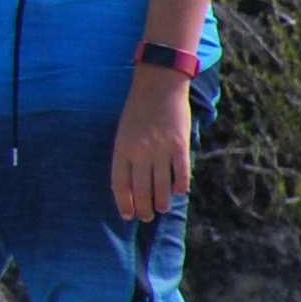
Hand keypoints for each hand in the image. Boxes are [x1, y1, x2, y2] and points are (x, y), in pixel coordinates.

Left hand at [112, 68, 194, 222]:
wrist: (158, 84)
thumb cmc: (138, 109)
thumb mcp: (124, 131)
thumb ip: (127, 154)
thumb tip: (131, 181)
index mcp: (122, 148)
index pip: (120, 184)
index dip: (123, 202)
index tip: (126, 215)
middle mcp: (140, 152)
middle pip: (141, 189)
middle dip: (143, 207)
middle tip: (146, 216)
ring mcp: (160, 149)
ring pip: (161, 185)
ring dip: (161, 202)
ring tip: (161, 209)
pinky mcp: (179, 144)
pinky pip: (180, 172)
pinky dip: (180, 185)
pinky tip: (178, 192)